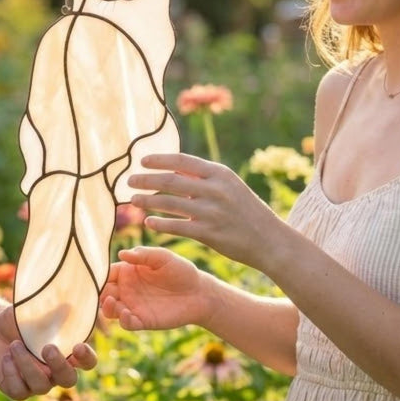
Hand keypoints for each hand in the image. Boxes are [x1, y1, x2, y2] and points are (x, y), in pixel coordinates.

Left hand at [0, 304, 96, 400]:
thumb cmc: (19, 320)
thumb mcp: (34, 313)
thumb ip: (51, 313)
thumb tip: (68, 305)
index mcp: (66, 353)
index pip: (87, 362)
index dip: (87, 358)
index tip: (79, 346)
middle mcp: (55, 372)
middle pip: (68, 380)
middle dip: (60, 366)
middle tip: (47, 348)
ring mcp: (36, 383)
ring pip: (41, 386)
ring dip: (27, 365)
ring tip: (14, 345)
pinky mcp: (17, 389)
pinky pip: (19, 391)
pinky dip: (12, 373)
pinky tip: (6, 357)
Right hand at [101, 246, 213, 330]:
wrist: (199, 293)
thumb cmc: (181, 270)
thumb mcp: (163, 257)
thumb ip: (143, 254)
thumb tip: (121, 253)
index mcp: (128, 271)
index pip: (106, 273)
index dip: (99, 275)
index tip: (95, 276)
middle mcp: (127, 289)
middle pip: (104, 292)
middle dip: (98, 293)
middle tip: (103, 292)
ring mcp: (133, 306)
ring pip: (110, 310)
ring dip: (107, 308)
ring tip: (112, 303)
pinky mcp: (142, 320)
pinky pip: (126, 323)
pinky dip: (122, 320)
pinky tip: (126, 314)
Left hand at [128, 153, 282, 270]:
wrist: (270, 241)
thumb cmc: (247, 212)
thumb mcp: (230, 187)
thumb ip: (205, 178)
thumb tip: (173, 169)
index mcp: (220, 173)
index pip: (182, 160)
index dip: (159, 160)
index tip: (142, 161)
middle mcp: (215, 189)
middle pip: (171, 180)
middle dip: (146, 180)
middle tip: (129, 181)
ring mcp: (212, 212)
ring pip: (170, 204)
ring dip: (148, 201)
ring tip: (133, 201)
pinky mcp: (209, 233)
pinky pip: (177, 227)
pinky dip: (160, 224)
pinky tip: (149, 223)